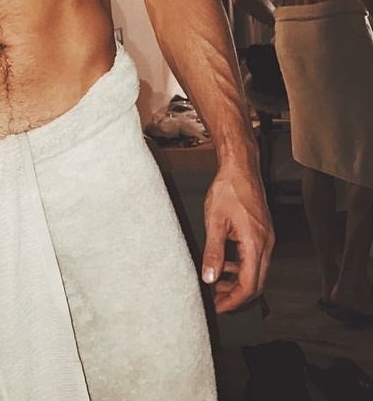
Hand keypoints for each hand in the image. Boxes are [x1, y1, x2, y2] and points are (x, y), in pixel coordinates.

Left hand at [201, 163, 273, 312]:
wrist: (241, 167)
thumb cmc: (228, 189)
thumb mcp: (215, 221)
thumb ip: (213, 252)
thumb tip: (210, 278)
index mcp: (255, 244)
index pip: (249, 285)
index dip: (234, 300)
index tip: (219, 307)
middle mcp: (266, 244)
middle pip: (256, 283)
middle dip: (237, 296)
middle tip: (217, 301)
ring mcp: (266, 238)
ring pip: (256, 271)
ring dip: (238, 281)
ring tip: (217, 284)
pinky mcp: (262, 232)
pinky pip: (255, 257)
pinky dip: (241, 266)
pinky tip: (225, 263)